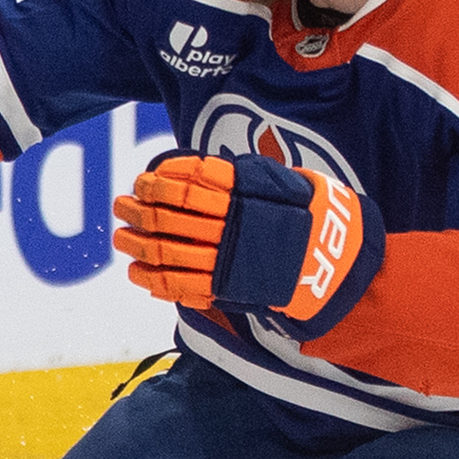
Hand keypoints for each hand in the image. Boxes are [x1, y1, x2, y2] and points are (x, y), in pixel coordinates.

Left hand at [110, 152, 382, 331]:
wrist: (336, 268)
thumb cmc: (311, 219)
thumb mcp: (287, 182)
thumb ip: (245, 175)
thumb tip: (200, 167)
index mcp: (248, 196)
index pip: (193, 182)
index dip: (162, 181)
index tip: (144, 179)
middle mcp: (233, 227)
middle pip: (172, 216)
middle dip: (140, 210)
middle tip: (122, 204)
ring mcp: (227, 262)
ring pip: (168, 251)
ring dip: (138, 243)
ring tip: (121, 235)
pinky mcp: (225, 291)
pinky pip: (179, 286)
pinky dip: (152, 278)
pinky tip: (137, 270)